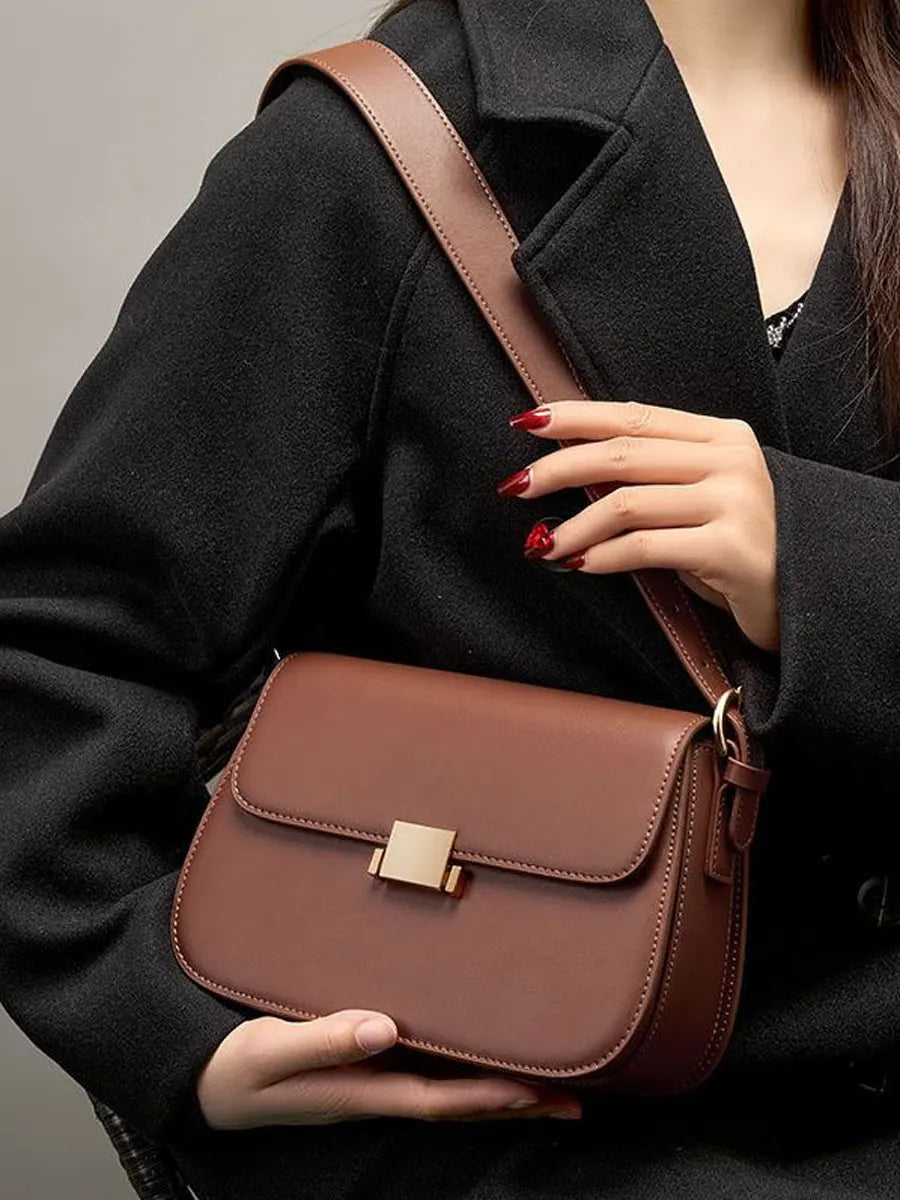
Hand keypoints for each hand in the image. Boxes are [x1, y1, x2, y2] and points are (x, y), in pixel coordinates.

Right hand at [195, 1010, 581, 1129]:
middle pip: (457, 1106)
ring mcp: (371, 1089)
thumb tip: (384, 1029)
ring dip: (500, 1096)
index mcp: (358, 1092)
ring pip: (449, 1097)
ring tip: (549, 1091)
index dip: (486, 1096)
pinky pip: (428, 1081)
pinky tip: (482, 1066)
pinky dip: (465, 1080)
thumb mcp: (271, 1050)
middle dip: (514, 1106)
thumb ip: (324, 1039)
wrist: (208, 1085)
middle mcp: (374, 1095)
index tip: (534, 1090)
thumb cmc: (238, 1067)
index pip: (436, 1099)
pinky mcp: (363, 1075)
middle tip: (574, 1101)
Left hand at [498, 400, 779, 652]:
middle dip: (558, 468)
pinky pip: (646, 547)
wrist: (804, 597)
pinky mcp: (730, 548)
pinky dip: (604, 556)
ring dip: (573, 525)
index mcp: (722, 436)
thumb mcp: (700, 498)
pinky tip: (580, 563)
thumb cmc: (739, 548)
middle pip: (622, 454)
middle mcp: (731, 460)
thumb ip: (653, 476)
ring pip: (627, 503)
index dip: (577, 416)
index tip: (527, 420)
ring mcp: (735, 501)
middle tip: (515, 485)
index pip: (635, 416)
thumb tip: (568, 473)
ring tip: (542, 544)